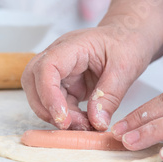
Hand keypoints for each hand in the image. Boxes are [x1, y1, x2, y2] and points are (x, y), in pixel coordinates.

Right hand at [21, 27, 150, 130]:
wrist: (129, 36)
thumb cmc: (127, 42)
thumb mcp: (125, 68)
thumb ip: (109, 96)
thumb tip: (96, 122)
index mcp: (71, 46)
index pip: (46, 68)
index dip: (48, 94)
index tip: (62, 117)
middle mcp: (58, 58)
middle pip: (33, 82)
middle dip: (45, 108)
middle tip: (69, 125)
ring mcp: (59, 72)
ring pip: (41, 96)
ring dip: (57, 116)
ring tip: (84, 125)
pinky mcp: (65, 85)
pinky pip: (57, 104)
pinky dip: (67, 117)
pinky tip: (85, 122)